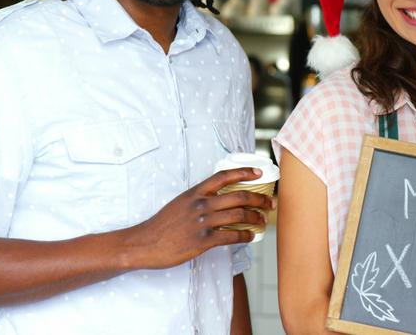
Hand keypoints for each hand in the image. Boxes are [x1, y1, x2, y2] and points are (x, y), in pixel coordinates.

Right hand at [121, 168, 273, 269]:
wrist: (145, 242)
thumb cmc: (162, 224)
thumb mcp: (180, 203)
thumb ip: (198, 199)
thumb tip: (218, 200)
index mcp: (195, 192)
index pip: (224, 176)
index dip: (244, 173)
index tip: (259, 173)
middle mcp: (200, 204)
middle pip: (238, 196)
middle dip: (259, 199)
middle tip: (270, 203)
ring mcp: (202, 222)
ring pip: (238, 215)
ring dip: (255, 218)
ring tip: (263, 221)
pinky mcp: (202, 240)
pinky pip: (231, 236)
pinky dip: (245, 235)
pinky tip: (250, 236)